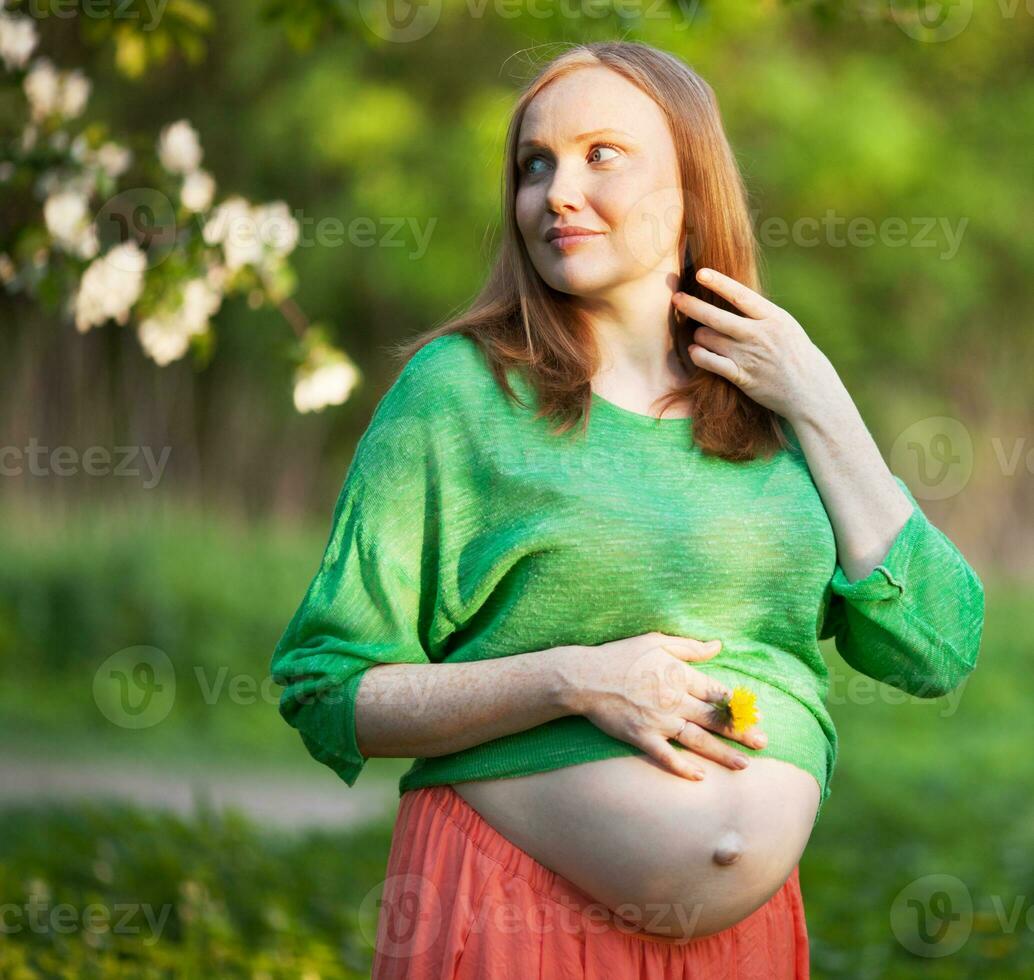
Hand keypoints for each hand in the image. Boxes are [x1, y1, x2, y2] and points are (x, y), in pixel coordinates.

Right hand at [567, 631, 768, 779]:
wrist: (585, 677)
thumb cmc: (620, 656)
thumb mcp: (656, 641)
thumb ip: (690, 647)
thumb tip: (718, 645)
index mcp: (679, 676)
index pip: (717, 692)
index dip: (737, 704)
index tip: (756, 713)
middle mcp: (673, 700)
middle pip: (714, 718)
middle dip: (741, 731)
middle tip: (764, 742)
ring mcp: (658, 721)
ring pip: (697, 740)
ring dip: (722, 753)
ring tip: (744, 764)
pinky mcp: (641, 737)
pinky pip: (666, 756)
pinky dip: (682, 767)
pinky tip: (700, 776)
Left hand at [671, 267, 844, 425]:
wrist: (810, 391)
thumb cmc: (796, 355)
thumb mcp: (785, 327)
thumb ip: (760, 314)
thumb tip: (732, 296)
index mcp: (773, 318)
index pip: (741, 295)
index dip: (719, 283)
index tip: (700, 273)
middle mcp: (760, 335)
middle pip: (716, 317)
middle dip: (692, 306)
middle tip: (676, 298)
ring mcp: (749, 357)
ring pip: (709, 338)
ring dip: (698, 335)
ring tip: (699, 335)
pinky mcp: (742, 377)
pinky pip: (709, 362)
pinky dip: (698, 355)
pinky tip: (695, 352)